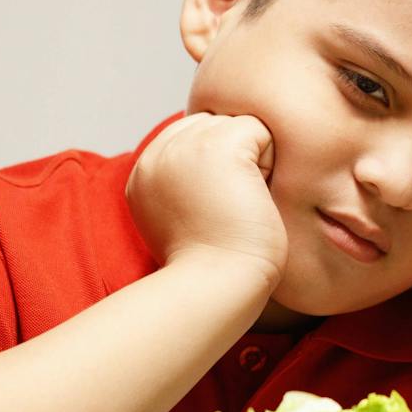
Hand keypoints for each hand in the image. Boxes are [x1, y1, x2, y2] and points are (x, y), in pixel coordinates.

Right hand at [125, 113, 285, 287]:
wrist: (217, 287)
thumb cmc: (214, 269)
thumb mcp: (180, 220)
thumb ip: (183, 184)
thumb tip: (214, 163)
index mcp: (143, 174)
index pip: (191, 136)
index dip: (216, 167)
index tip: (212, 211)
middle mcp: (156, 154)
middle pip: (214, 124)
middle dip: (233, 160)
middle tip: (226, 210)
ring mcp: (184, 147)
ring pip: (236, 125)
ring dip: (251, 162)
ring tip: (237, 204)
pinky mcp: (218, 148)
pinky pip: (258, 129)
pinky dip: (268, 162)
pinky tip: (253, 197)